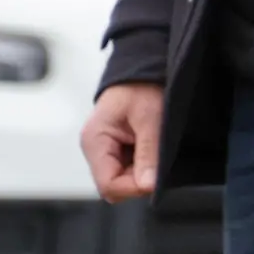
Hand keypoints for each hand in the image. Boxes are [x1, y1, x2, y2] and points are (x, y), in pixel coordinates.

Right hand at [82, 83, 163, 202]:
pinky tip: (152, 147)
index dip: (133, 187)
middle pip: (114, 184)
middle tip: (158, 161)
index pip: (108, 184)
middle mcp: (95, 148)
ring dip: (141, 171)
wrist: (142, 66)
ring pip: (122, 178)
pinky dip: (142, 163)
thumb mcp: (150, 116)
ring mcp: (104, 149)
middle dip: (138, 180)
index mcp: (95, 141)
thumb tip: (147, 185)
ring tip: (156, 149)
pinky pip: (127, 166)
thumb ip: (148, 152)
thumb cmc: (142, 85)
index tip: (156, 179)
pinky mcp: (115, 147)